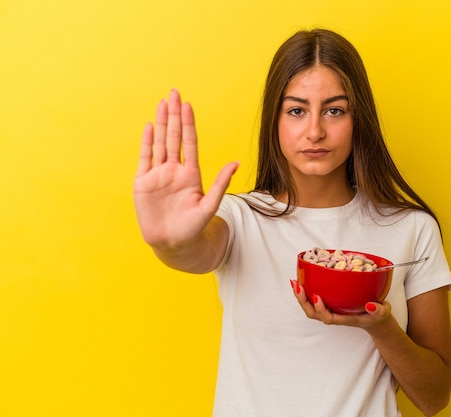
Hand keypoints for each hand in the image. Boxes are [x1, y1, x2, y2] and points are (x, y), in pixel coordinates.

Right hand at [133, 89, 237, 250]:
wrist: (172, 244)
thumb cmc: (193, 227)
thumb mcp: (210, 205)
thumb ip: (220, 183)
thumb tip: (236, 163)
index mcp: (191, 174)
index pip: (189, 143)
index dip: (188, 124)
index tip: (188, 106)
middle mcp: (174, 170)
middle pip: (173, 137)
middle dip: (174, 115)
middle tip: (174, 93)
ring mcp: (158, 175)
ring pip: (159, 143)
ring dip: (160, 123)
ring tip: (162, 103)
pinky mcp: (143, 184)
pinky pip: (145, 159)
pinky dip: (146, 143)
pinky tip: (149, 127)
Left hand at [290, 280, 392, 329]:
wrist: (375, 319)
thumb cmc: (377, 315)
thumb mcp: (382, 313)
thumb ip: (378, 311)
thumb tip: (370, 306)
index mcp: (345, 319)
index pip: (328, 318)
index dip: (320, 309)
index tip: (317, 297)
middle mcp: (334, 315)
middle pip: (313, 314)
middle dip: (303, 301)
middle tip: (298, 286)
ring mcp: (330, 310)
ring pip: (310, 308)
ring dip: (301, 296)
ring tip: (295, 282)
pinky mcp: (329, 304)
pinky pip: (313, 300)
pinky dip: (306, 291)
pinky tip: (302, 280)